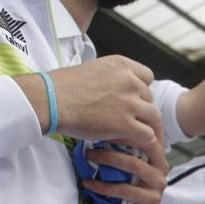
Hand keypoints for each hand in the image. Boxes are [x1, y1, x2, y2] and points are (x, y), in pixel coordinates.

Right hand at [17, 56, 161, 147]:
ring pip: (154, 116)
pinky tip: (128, 138)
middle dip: (139, 107)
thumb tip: (120, 88)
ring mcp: (129, 103)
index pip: (147, 77)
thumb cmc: (64, 86)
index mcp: (121, 65)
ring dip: (143, 123)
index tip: (129, 97)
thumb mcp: (94, 70)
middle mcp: (129, 81)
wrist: (50, 100)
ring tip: (127, 128)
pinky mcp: (126, 124)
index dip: (140, 89)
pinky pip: (148, 134)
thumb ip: (113, 77)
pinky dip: (140, 138)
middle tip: (123, 116)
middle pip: (150, 98)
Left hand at [81, 129, 168, 203]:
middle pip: (146, 143)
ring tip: (89, 156)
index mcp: (157, 154)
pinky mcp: (152, 198)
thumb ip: (123, 146)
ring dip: (108, 159)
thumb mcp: (126, 162)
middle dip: (119, 137)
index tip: (105, 119)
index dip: (130, 123)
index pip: (148, 132)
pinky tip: (89, 183)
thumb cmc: (129, 185)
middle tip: (94, 135)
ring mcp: (158, 182)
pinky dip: (104, 186)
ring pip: (134, 164)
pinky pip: (125, 189)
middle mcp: (161, 166)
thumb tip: (101, 125)